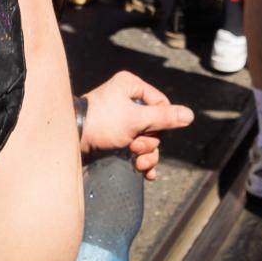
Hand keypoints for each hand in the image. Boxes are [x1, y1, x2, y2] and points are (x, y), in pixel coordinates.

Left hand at [79, 71, 193, 180]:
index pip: (161, 103)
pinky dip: (143, 161)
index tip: (152, 132)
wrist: (71, 141)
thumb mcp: (135, 119)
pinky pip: (138, 148)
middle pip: (155, 124)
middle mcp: (127, 100)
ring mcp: (122, 120)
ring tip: (138, 163)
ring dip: (147, 154)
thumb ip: (163, 118)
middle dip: (150, 142)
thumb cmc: (102, 123)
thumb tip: (189, 115)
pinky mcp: (116, 137)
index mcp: (131, 86)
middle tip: (135, 147)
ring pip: (148, 139)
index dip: (162, 121)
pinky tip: (147, 173)